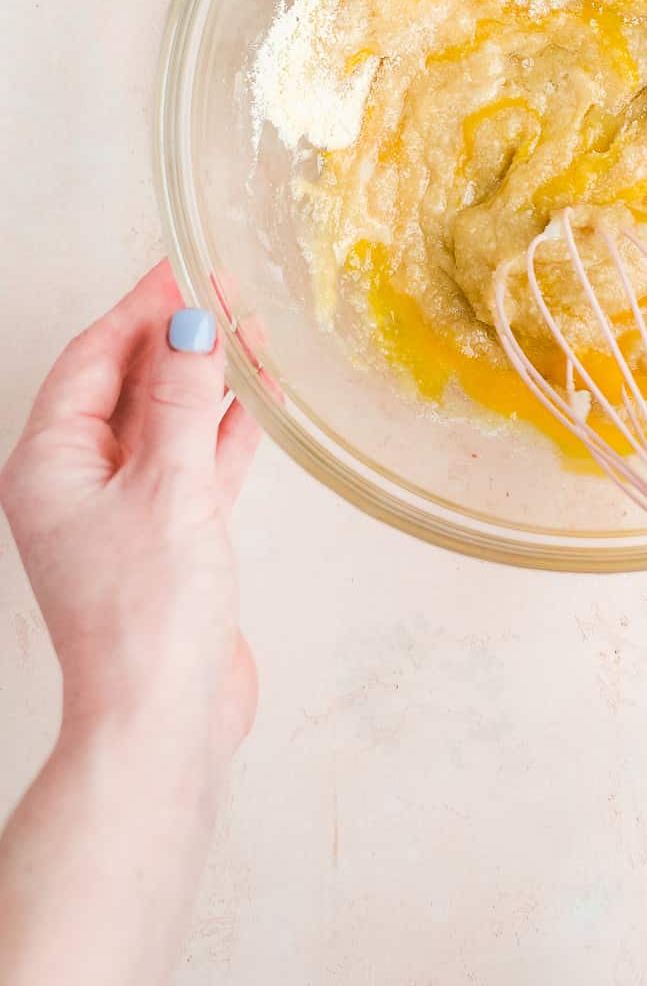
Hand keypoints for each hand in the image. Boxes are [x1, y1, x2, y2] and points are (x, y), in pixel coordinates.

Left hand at [0, 259, 259, 770]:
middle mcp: (77, 485)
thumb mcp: (169, 485)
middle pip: (125, 387)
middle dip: (174, 338)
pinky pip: (192, 466)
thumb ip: (182, 399)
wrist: (163, 719)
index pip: (92, 361)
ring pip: (164, 425)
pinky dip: (221, 433)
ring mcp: (122, 515)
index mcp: (49, 465)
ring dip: (205, 381)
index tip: (179, 265)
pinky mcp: (167, 542)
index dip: (138, 309)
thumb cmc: (148, 614)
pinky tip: (257, 402)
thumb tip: (190, 323)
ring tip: (250, 332)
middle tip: (224, 288)